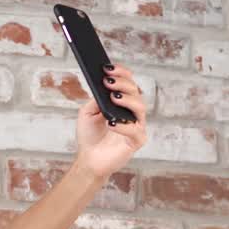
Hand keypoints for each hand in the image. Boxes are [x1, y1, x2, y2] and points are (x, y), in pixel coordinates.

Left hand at [74, 62, 147, 180]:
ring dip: (127, 100)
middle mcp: (132, 112)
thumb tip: (104, 86)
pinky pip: (135, 130)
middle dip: (122, 83)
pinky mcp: (136, 141)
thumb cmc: (90, 136)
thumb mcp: (88, 112)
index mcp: (123, 103)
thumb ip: (96, 98)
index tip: (107, 68)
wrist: (88, 160)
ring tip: (112, 98)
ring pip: (140, 107)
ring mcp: (137, 126)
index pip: (128, 83)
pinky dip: (124, 125)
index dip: (121, 73)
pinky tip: (111, 123)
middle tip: (108, 82)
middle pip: (136, 92)